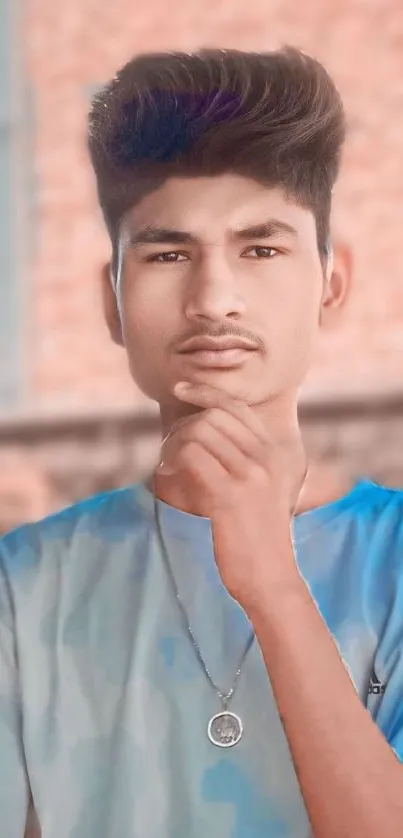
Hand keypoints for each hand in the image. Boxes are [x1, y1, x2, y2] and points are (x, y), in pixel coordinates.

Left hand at [154, 380, 307, 609]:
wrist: (270, 578)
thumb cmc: (258, 536)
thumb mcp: (264, 490)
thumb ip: (245, 459)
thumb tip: (206, 429)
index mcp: (277, 453)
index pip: (237, 406)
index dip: (206, 392)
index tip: (181, 388)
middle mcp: (269, 458)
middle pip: (214, 416)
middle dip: (183, 426)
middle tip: (169, 448)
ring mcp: (252, 475)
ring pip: (199, 432)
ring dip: (174, 444)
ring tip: (167, 465)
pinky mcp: (230, 495)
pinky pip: (191, 457)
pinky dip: (172, 461)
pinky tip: (166, 476)